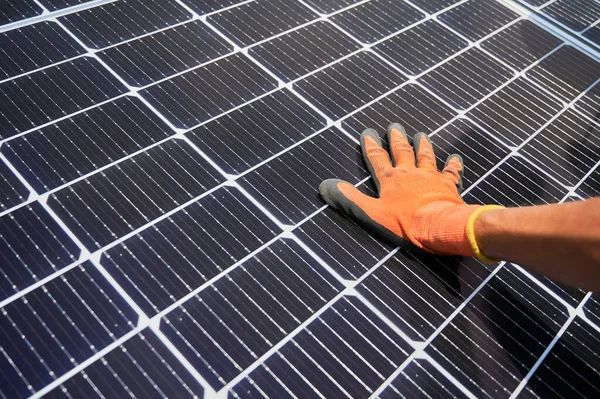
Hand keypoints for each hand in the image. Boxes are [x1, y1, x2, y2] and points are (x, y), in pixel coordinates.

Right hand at [319, 123, 482, 255]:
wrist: (440, 226)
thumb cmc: (404, 223)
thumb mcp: (371, 214)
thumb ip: (350, 199)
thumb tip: (326, 185)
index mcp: (390, 180)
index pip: (377, 158)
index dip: (371, 146)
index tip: (368, 132)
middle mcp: (410, 173)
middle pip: (402, 151)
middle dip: (396, 139)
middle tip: (395, 126)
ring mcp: (431, 177)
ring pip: (425, 156)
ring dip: (422, 145)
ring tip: (421, 135)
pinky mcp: (448, 185)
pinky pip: (451, 171)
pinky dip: (452, 164)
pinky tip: (455, 156)